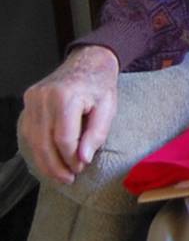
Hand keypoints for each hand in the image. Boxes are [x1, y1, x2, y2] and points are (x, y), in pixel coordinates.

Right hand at [20, 45, 119, 183]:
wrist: (88, 61)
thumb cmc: (100, 85)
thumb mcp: (108, 108)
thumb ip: (96, 133)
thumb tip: (83, 159)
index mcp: (65, 96)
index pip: (63, 138)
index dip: (71, 158)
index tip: (81, 167)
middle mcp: (43, 97)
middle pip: (43, 142)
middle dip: (55, 165)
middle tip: (68, 179)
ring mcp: (32, 98)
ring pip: (32, 139)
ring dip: (44, 161)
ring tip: (59, 175)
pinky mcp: (28, 102)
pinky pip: (28, 131)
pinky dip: (37, 148)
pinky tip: (48, 160)